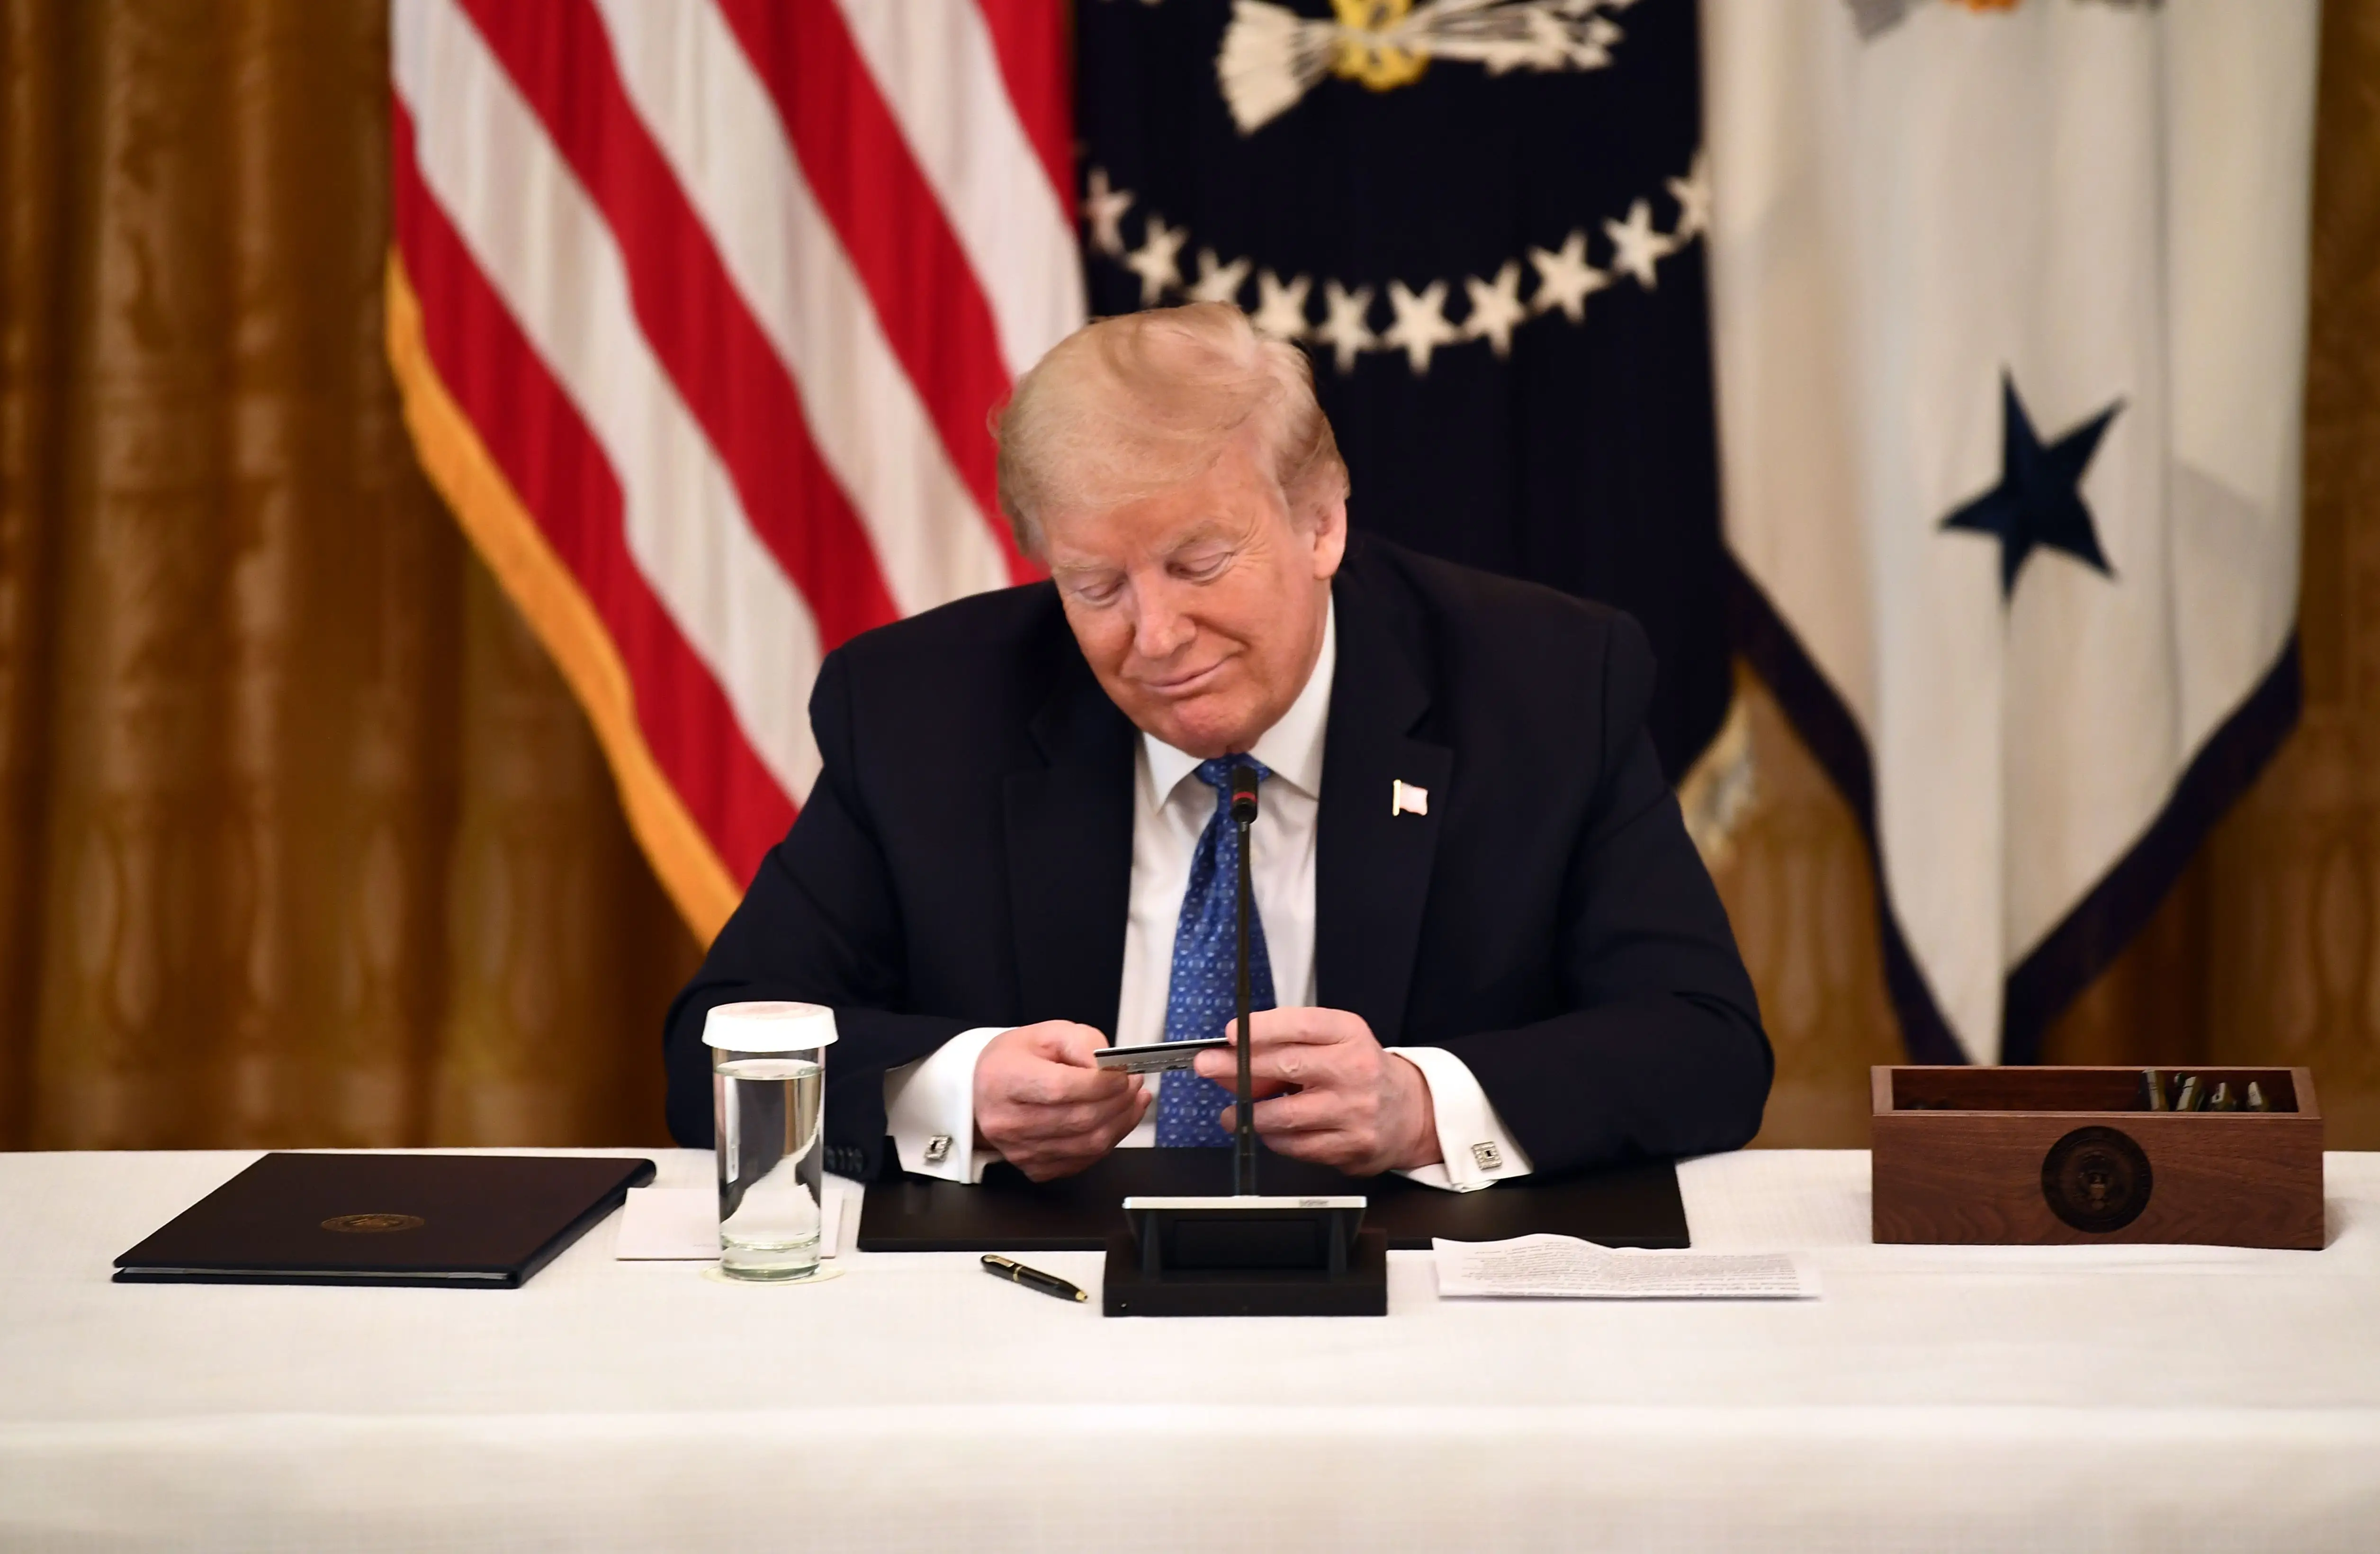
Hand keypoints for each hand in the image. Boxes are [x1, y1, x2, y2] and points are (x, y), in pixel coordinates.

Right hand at [972, 1021, 1148, 1181]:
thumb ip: (1083, 1043)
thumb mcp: (1049, 1033)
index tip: (1123, 1073)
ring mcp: (1020, 1150)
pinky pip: (1084, 1160)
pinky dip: (1110, 1140)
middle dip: (1119, 1101)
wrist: (989, 1090)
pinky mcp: (1035, 1168)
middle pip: (1079, 1119)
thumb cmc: (1019, 1059)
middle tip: (1135, 1083)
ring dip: (1122, 1121)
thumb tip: (1111, 1069)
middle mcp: (1007, 1121)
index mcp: (1004, 1078)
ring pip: (1087, 1144)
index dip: (1100, 1083)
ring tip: (1133, 1099)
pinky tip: (1118, 1119)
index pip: (1059, 1088)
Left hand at [1191, 1007, 1441, 1175]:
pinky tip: (1268, 1131)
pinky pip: (1297, 1146)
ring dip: (1248, 1114)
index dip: (1263, 1028)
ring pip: (1287, 1114)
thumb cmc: (1359, 1071)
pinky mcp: (1351, 1146)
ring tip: (1230, 1113)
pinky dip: (1274, 1139)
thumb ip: (1283, 1046)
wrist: (1409, 1112)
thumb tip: (1228, 1058)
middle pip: (1289, 1065)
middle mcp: (1355, 1070)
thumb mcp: (1331, 1043)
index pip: (1302, 1025)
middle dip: (1239, 1067)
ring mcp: (1354, 1111)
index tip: (1232, 1034)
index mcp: (1349, 1034)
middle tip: (1208, 1066)